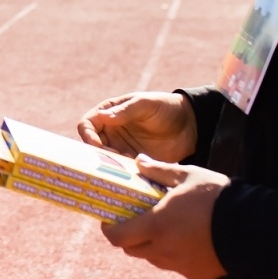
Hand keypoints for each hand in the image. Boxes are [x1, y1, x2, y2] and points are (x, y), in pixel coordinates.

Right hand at [78, 91, 197, 162]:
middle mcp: (111, 131)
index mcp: (109, 113)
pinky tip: (134, 174)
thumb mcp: (145, 104)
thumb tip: (103, 116)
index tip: (96, 145)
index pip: (87, 124)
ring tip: (125, 168)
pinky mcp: (134, 161)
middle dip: (97, 154)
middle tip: (112, 161)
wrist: (190, 125)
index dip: (87, 135)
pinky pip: (122, 169)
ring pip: (105, 159)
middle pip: (92, 145)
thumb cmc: (165, 107)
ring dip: (111, 165)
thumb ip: (125, 111)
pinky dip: (123, 173)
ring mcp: (121, 147)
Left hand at [101, 157, 227, 278]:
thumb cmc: (218, 197)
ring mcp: (180, 264)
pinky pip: (175, 266)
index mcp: (157, 225)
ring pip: (153, 258)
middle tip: (134, 222)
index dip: (109, 230)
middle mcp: (165, 249)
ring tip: (162, 228)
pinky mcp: (196, 274)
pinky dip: (173, 255)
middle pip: (132, 250)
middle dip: (128, 237)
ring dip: (150, 246)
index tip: (109, 221)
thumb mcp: (188, 176)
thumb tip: (139, 161)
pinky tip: (185, 239)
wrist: (253, 227)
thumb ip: (159, 170)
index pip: (118, 236)